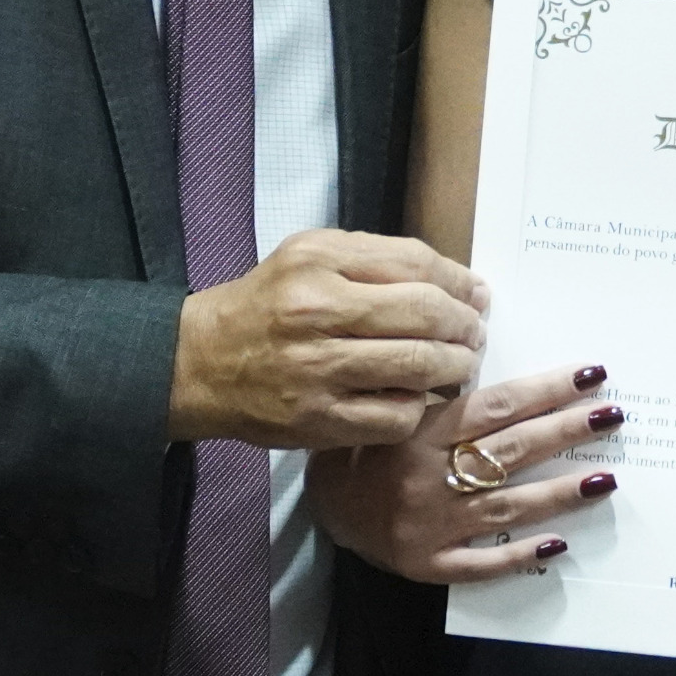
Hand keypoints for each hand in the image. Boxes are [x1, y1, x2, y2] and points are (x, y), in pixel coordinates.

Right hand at [168, 229, 487, 447]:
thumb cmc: (265, 305)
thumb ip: (375, 257)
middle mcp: (316, 313)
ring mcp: (317, 371)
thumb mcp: (308, 255)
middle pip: (424, 314)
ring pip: (417, 366)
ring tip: (460, 365)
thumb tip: (451, 279)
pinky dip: (420, 407)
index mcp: (318, 262)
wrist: (199, 363)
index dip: (459, 282)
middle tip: (474, 334)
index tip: (476, 294)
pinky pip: (395, 417)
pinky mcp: (318, 420)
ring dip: (454, 367)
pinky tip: (421, 398)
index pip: (415, 265)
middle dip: (465, 326)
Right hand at [307, 365, 624, 582]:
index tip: (589, 375)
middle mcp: (428, 478)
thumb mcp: (395, 412)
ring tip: (606, 479)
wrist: (320, 510)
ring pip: (506, 507)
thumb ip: (443, 400)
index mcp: (421, 433)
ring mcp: (431, 526)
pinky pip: (481, 563)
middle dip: (565, 431)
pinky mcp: (428, 565)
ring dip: (559, 493)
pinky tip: (559, 545)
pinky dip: (520, 555)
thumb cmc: (365, 450)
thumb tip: (507, 381)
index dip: (546, 390)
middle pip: (510, 451)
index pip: (496, 407)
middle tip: (611, 416)